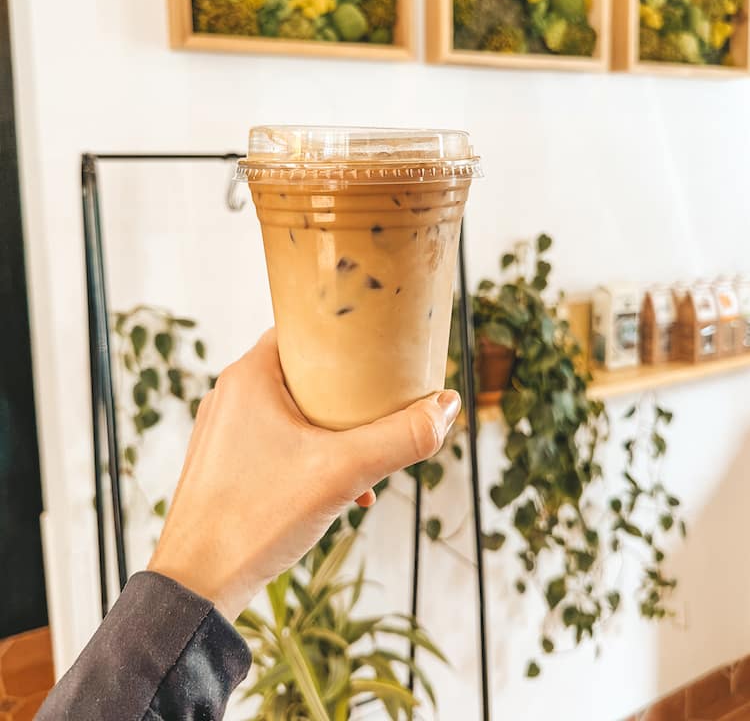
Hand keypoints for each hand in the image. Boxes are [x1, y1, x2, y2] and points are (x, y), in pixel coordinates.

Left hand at [149, 329, 460, 621]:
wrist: (196, 586)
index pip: (305, 330)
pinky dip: (308, 456)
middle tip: (380, 415)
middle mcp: (230, 393)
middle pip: (304, 373)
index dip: (347, 339)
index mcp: (249, 375)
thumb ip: (401, 438)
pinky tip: (333, 492)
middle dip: (347, 397)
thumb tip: (447, 407)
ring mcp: (222, 430)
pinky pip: (274, 441)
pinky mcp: (221, 464)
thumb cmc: (257, 518)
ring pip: (292, 411)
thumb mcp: (344, 472)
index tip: (381, 353)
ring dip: (331, 432)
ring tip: (362, 463)